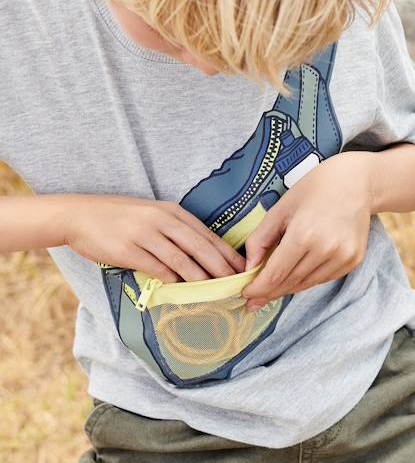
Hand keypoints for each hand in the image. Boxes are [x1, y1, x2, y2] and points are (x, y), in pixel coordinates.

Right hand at [62, 194, 245, 281]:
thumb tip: (202, 256)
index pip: (207, 234)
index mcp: (171, 211)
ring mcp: (145, 234)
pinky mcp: (128, 250)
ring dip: (201, 279)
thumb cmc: (120, 217)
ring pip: (182, 260)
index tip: (242, 269)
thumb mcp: (152, 215)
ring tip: (217, 293)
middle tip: (237, 285)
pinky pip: (157, 268)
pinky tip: (183, 291)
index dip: (227, 253)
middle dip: (222, 268)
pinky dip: (173, 281)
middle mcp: (162, 220)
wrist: (81, 215)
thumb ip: (176, 231)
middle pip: (200, 247)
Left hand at [241, 152, 373, 310]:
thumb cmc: (314, 189)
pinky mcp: (354, 261)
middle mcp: (326, 250)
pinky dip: (306, 281)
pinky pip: (323, 279)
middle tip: (253, 302)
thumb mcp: (280, 209)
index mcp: (304, 235)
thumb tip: (249, 268)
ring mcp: (343, 257)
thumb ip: (260, 240)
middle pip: (291, 282)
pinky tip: (294, 277)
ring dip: (287, 289)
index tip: (246, 295)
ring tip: (270, 291)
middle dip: (269, 293)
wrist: (356, 182)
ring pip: (307, 284)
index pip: (276, 274)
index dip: (259, 289)